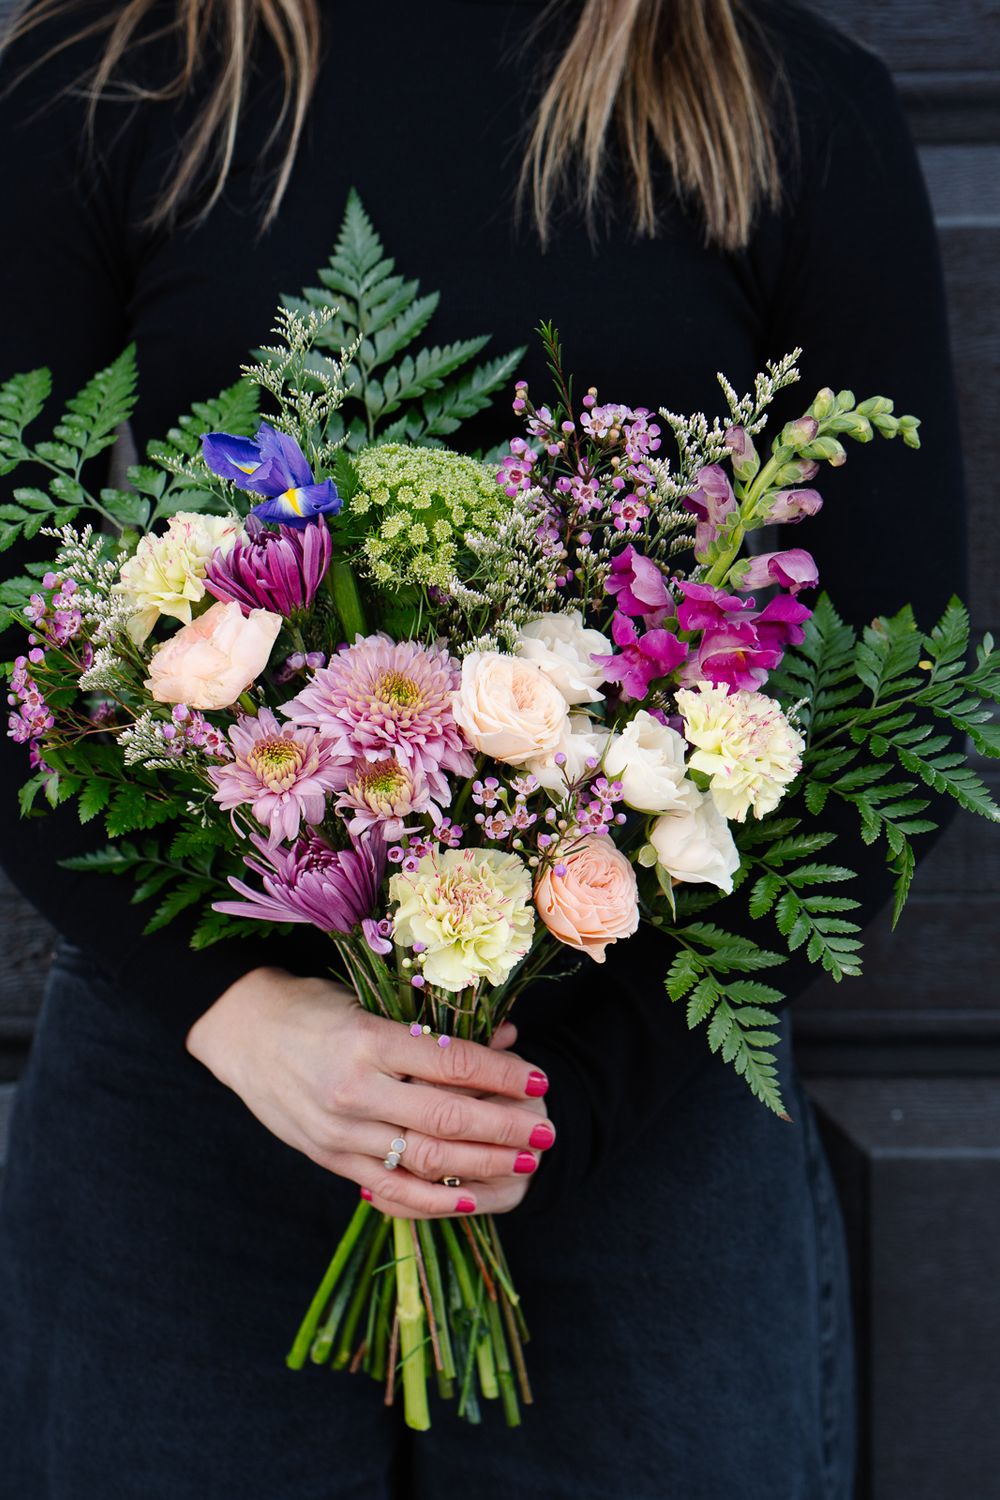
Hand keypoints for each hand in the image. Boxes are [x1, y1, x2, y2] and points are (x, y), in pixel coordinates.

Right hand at [186, 967, 554, 1218]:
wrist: (242, 1032)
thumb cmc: (314, 1007)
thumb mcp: (372, 1001)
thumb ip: (435, 1025)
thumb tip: (507, 1035)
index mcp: (366, 1040)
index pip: (451, 1062)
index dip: (501, 1072)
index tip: (537, 1076)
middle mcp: (353, 1090)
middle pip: (445, 1117)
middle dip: (505, 1127)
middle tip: (546, 1129)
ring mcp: (339, 1131)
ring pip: (424, 1159)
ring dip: (483, 1164)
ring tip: (525, 1161)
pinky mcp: (329, 1158)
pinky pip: (390, 1190)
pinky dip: (434, 1199)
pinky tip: (471, 1198)